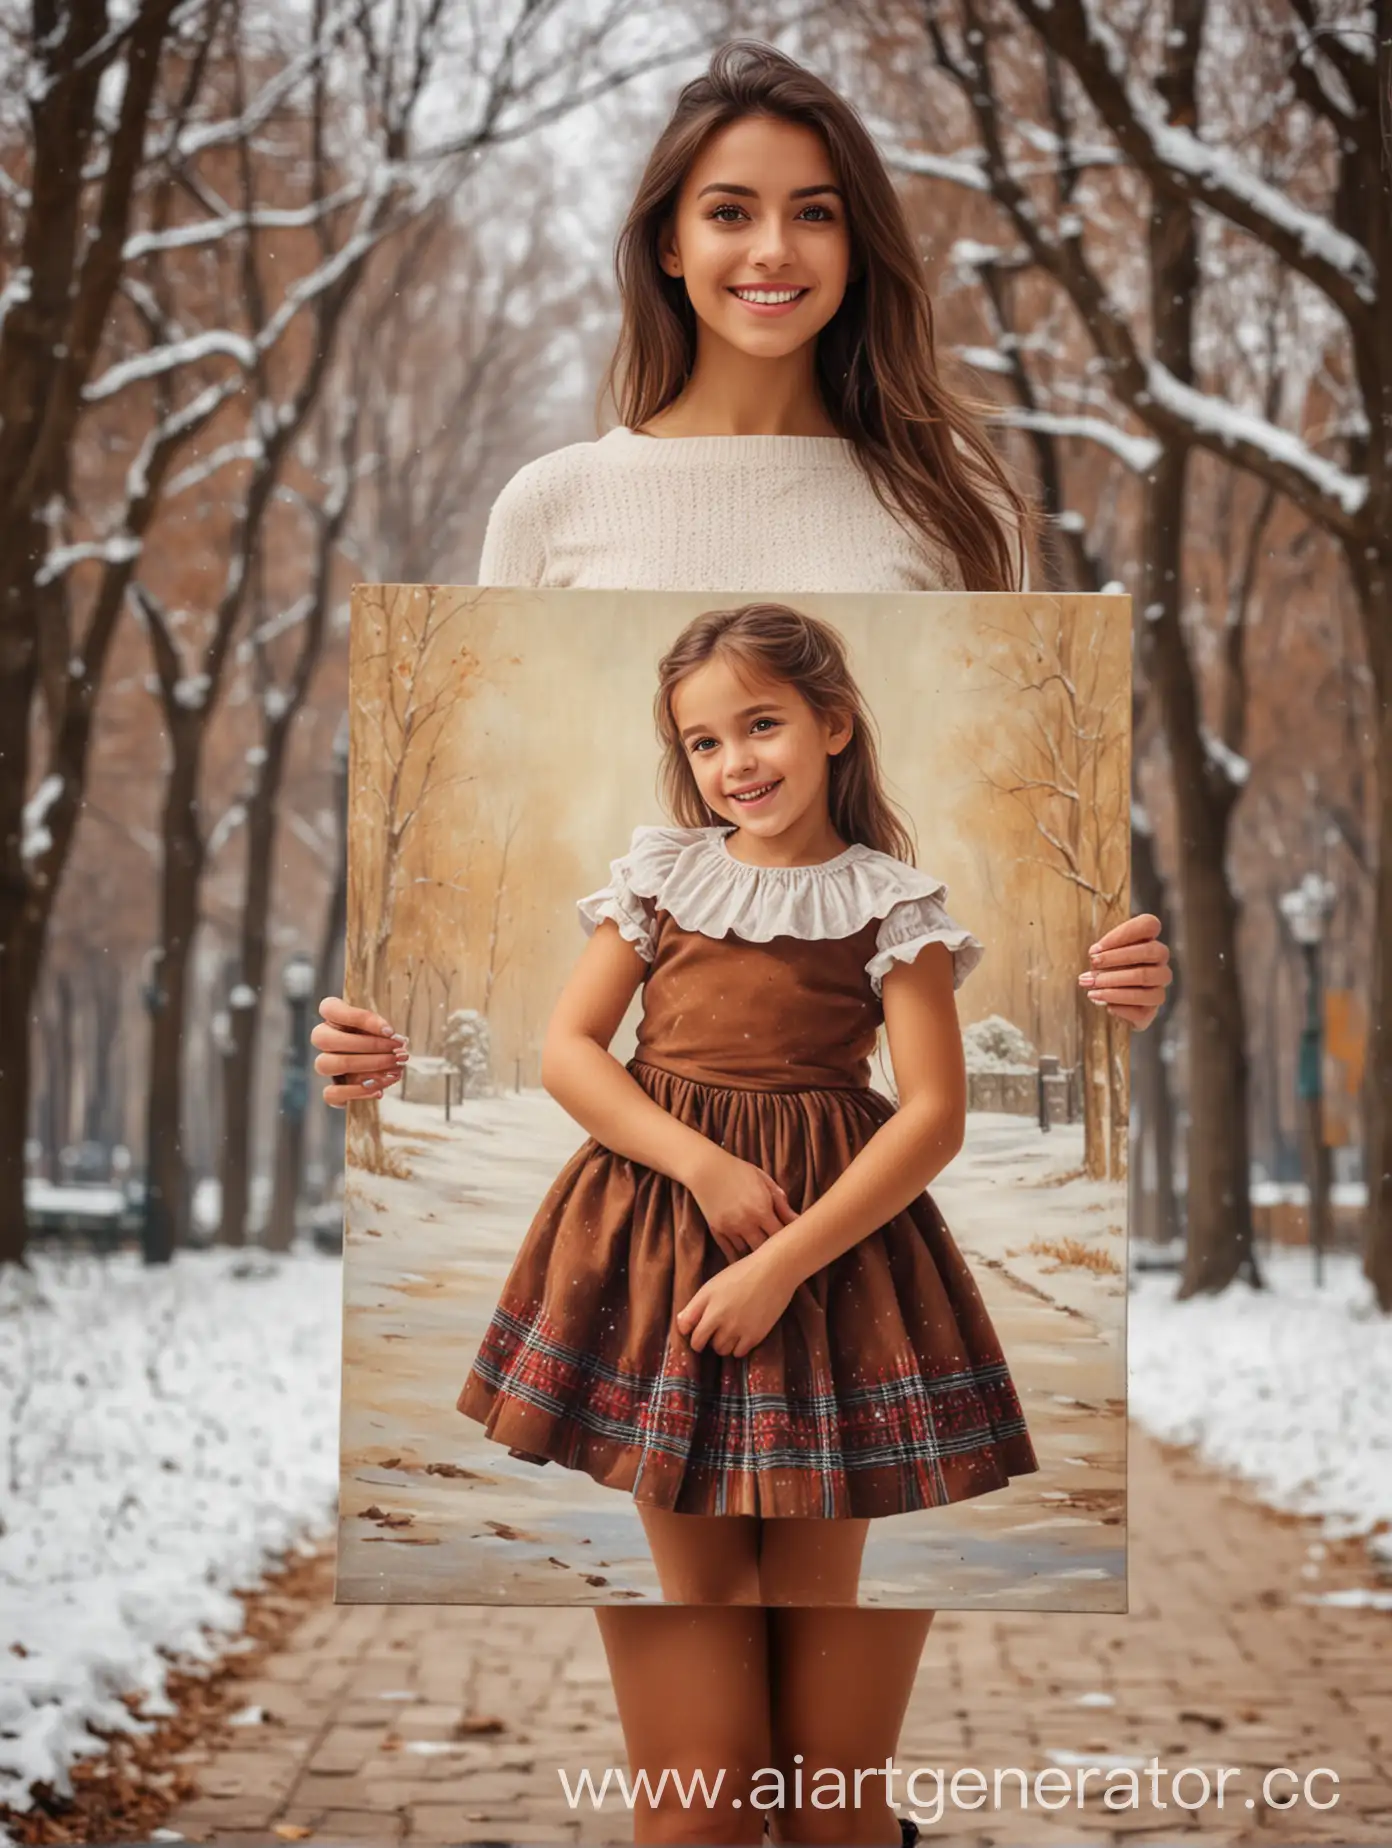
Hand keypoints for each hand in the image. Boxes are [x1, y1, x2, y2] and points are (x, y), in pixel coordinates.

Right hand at [311, 997, 408, 1106]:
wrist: (382, 1064)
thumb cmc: (381, 1039)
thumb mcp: (382, 1029)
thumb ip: (384, 1031)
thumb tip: (394, 1039)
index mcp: (333, 1018)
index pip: (330, 1009)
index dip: (361, 1019)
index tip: (390, 1031)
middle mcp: (323, 1039)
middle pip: (328, 1039)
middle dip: (370, 1046)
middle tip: (398, 1051)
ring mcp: (325, 1064)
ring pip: (328, 1064)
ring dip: (366, 1066)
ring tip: (395, 1068)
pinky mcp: (330, 1089)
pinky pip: (331, 1094)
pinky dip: (356, 1092)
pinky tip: (379, 1091)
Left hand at [676, 1245, 798, 1358]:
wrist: (775, 1270)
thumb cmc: (743, 1273)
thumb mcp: (714, 1284)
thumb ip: (695, 1305)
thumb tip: (681, 1323)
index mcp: (706, 1301)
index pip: (685, 1326)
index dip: (687, 1330)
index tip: (693, 1329)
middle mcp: (719, 1316)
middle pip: (700, 1343)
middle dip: (702, 1340)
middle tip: (711, 1333)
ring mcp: (737, 1327)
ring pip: (720, 1350)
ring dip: (721, 1344)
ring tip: (729, 1331)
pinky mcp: (754, 1336)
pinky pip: (738, 1353)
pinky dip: (737, 1348)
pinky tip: (741, 1335)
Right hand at [685, 1147, 796, 1262]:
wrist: (705, 1168)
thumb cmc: (738, 1171)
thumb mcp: (763, 1181)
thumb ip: (781, 1202)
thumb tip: (798, 1219)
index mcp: (761, 1209)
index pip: (781, 1235)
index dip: (789, 1241)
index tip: (794, 1242)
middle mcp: (746, 1222)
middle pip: (765, 1249)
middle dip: (773, 1252)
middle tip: (780, 1253)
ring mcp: (729, 1228)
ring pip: (747, 1253)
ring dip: (755, 1254)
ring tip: (764, 1257)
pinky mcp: (717, 1231)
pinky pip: (730, 1252)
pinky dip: (739, 1256)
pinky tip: (746, 1258)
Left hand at [1078, 914, 1171, 1028]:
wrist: (1110, 1001)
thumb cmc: (1106, 970)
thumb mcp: (1101, 957)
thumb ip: (1100, 954)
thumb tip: (1095, 957)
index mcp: (1148, 941)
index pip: (1149, 925)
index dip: (1123, 933)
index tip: (1096, 948)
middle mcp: (1160, 961)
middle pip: (1149, 951)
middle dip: (1116, 958)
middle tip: (1092, 965)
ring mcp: (1159, 985)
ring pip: (1145, 977)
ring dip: (1114, 983)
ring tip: (1091, 990)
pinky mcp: (1152, 1009)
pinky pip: (1142, 1008)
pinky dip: (1120, 1006)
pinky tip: (1106, 1005)